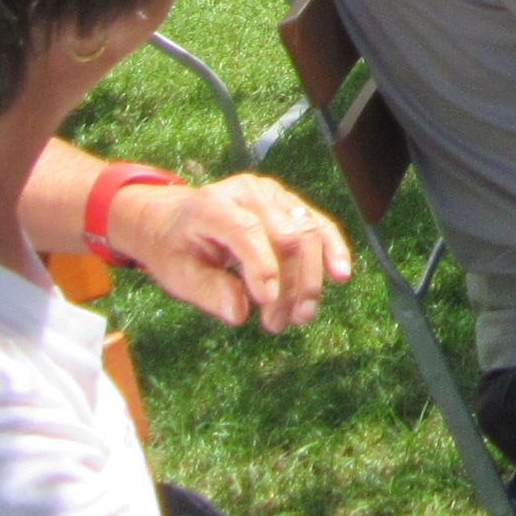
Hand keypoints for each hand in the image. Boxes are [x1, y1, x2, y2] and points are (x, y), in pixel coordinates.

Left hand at [107, 174, 348, 334]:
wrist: (175, 221)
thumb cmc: (175, 249)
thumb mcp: (176, 274)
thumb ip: (207, 292)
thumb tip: (239, 314)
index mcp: (212, 204)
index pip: (246, 230)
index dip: (262, 266)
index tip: (266, 305)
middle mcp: (249, 191)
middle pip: (286, 233)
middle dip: (291, 282)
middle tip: (279, 324)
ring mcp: (274, 194)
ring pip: (308, 231)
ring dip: (310, 277)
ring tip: (301, 316)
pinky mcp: (290, 203)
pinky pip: (319, 224)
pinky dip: (333, 250)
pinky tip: (340, 275)